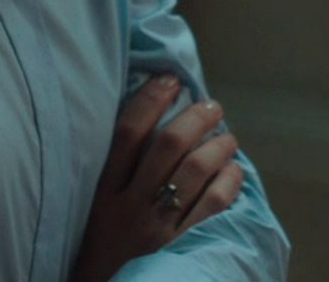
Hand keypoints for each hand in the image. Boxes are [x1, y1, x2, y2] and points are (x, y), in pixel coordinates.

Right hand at [69, 74, 245, 281]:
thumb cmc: (101, 247)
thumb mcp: (96, 208)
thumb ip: (118, 170)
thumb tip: (154, 122)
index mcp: (104, 192)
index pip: (128, 132)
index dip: (151, 99)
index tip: (169, 80)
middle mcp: (130, 207)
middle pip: (169, 144)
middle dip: (196, 116)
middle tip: (211, 107)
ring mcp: (158, 229)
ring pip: (197, 169)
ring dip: (219, 145)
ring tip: (227, 138)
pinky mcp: (183, 248)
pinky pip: (215, 204)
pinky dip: (230, 179)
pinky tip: (233, 171)